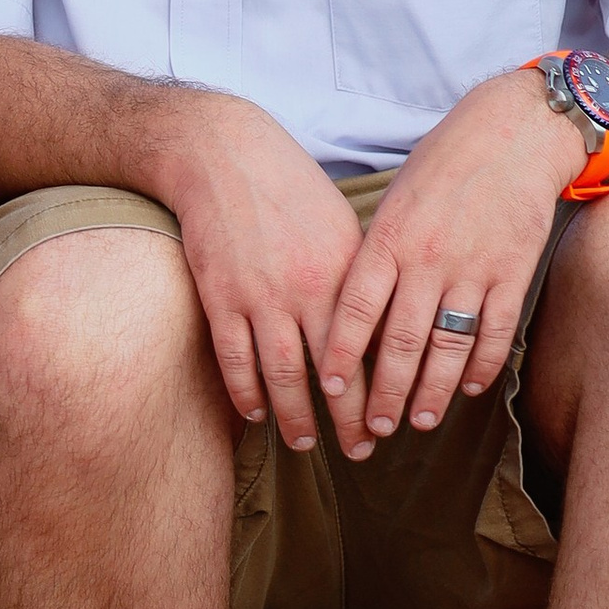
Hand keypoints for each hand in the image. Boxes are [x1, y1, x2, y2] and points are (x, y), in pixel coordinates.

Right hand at [160, 94, 366, 452]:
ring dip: (295, 417)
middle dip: (347, 419)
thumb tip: (379, 332)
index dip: (379, 393)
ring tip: (305, 443)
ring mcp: (258, 296)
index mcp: (344, 274)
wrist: (222, 155)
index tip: (389, 423)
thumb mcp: (342, 228)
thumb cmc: (290, 187)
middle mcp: (305, 291)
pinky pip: (235, 358)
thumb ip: (360, 281)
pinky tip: (256, 412)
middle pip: (331, 374)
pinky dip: (246, 391)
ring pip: (282, 375)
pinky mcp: (220, 296)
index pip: (369, 351)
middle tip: (359, 453)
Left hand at [317, 70, 585, 450]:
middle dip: (385, 394)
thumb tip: (354, 311)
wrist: (513, 134)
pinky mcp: (513, 274)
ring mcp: (473, 269)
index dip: (341, 355)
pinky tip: (467, 388)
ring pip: (447, 348)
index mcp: (390, 238)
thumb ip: (377, 255)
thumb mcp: (394, 202)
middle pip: (401, 343)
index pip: (355, 310)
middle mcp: (428, 259)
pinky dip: (480, 366)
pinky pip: (493, 333)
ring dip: (432, 392)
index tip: (329, 391)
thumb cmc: (443, 165)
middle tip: (373, 429)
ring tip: (419, 422)